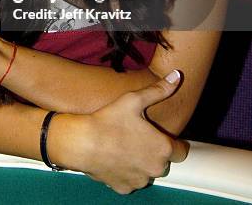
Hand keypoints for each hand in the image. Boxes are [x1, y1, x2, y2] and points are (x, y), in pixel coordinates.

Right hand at [51, 71, 188, 193]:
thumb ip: (159, 90)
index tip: (161, 135)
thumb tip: (177, 76)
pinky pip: (131, 180)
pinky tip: (116, 157)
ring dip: (141, 162)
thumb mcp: (134, 100)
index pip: (181, 151)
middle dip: (154, 150)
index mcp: (162, 148)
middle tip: (138, 135)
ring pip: (147, 171)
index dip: (174, 142)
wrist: (83, 143)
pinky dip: (126, 171)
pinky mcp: (125, 188)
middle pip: (163, 161)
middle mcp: (155, 168)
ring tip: (125, 145)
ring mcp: (140, 180)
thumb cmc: (109, 120)